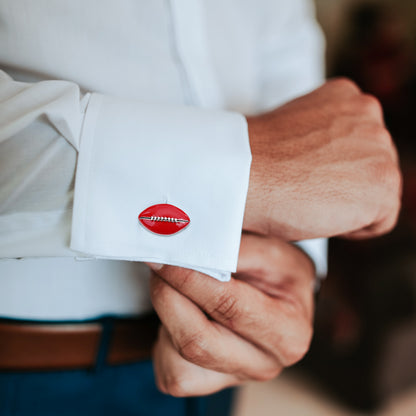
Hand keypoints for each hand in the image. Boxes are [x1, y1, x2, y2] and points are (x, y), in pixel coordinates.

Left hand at [149, 233, 314, 396]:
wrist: (280, 296)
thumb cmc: (278, 273)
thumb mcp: (271, 250)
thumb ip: (234, 249)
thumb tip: (190, 248)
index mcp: (288, 333)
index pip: (228, 306)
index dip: (190, 280)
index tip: (166, 257)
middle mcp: (264, 364)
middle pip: (197, 342)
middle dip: (167, 298)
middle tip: (158, 266)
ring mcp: (234, 378)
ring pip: (177, 360)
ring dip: (165, 317)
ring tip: (176, 288)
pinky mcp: (208, 384)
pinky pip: (170, 371)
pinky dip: (164, 340)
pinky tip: (181, 314)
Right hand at [244, 78, 401, 240]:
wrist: (243, 173)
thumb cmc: (256, 160)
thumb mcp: (295, 130)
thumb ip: (322, 135)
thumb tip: (327, 161)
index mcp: (345, 96)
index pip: (358, 143)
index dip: (333, 168)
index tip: (308, 177)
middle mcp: (369, 115)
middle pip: (371, 166)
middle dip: (344, 184)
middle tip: (306, 191)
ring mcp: (380, 148)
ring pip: (376, 193)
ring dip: (349, 205)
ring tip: (311, 201)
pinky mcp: (383, 185)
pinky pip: (381, 221)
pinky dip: (354, 229)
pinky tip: (323, 218)